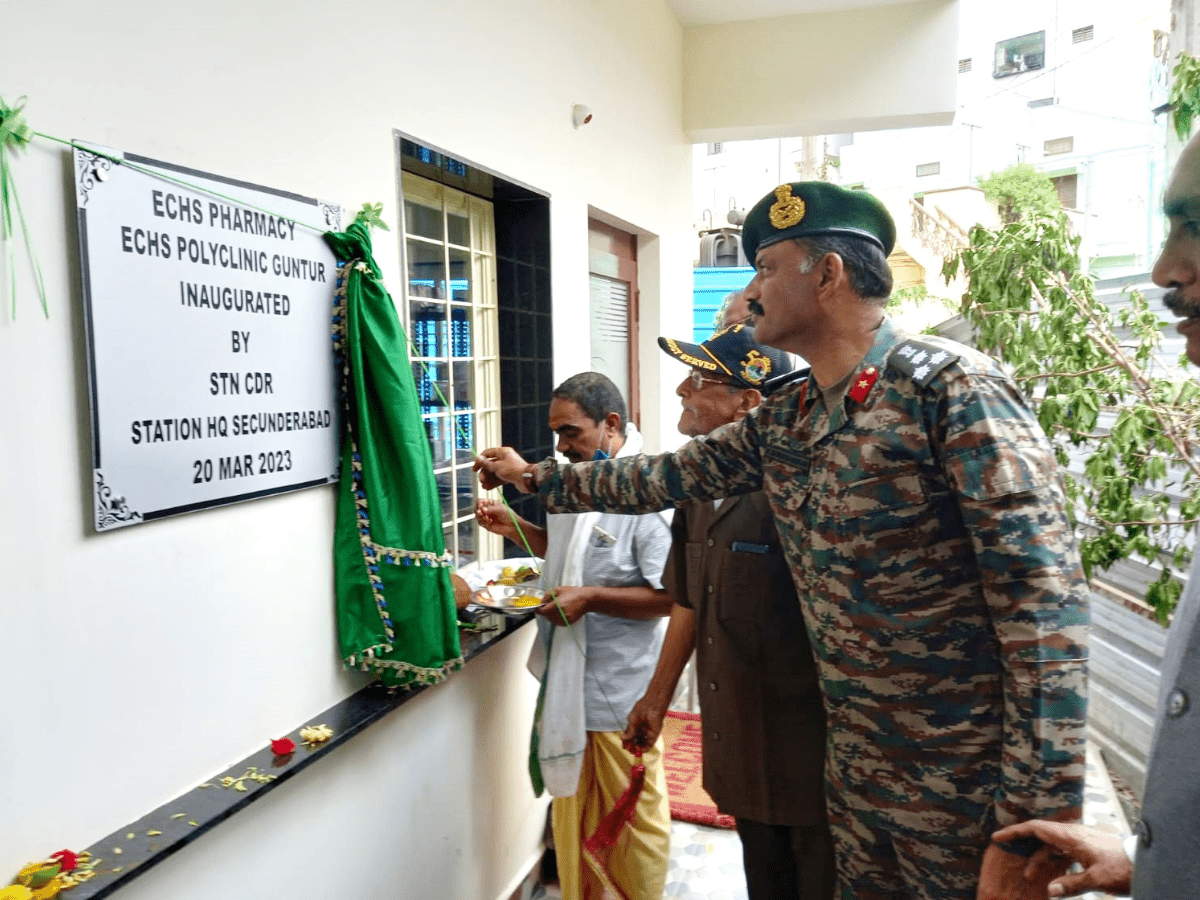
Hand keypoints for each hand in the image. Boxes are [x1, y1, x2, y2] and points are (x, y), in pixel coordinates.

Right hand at [475, 447, 533, 491]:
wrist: (527, 480)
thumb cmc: (513, 470)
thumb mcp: (496, 467)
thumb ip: (486, 464)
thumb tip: (478, 458)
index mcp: (502, 452)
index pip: (487, 453)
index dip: (480, 461)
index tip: (475, 469)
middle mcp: (505, 458)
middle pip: (490, 464)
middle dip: (484, 473)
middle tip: (481, 480)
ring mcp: (507, 467)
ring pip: (494, 472)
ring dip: (488, 479)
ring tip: (484, 486)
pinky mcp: (510, 475)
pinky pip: (499, 478)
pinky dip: (493, 482)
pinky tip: (488, 488)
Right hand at [475, 499, 519, 541]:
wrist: (512, 526)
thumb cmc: (508, 515)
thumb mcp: (500, 510)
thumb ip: (491, 509)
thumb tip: (483, 510)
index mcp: (490, 504)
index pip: (480, 501)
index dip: (479, 503)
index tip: (481, 505)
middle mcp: (487, 510)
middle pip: (476, 508)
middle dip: (478, 510)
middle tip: (481, 512)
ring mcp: (486, 517)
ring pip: (477, 516)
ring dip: (481, 517)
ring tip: (487, 518)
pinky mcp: (486, 524)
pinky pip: (480, 522)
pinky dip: (483, 522)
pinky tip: (490, 522)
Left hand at [537, 585, 590, 624]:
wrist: (587, 599)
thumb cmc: (574, 593)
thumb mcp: (559, 589)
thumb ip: (547, 595)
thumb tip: (541, 601)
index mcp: (558, 604)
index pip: (543, 611)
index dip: (538, 610)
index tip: (537, 608)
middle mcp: (561, 613)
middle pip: (546, 616)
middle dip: (545, 611)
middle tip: (547, 605)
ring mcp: (565, 619)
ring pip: (551, 620)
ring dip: (550, 615)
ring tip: (555, 608)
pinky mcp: (568, 622)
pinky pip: (557, 622)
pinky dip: (556, 617)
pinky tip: (559, 611)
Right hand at [621, 695, 666, 753]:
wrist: (653, 704)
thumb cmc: (642, 708)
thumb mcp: (632, 719)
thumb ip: (629, 730)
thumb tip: (623, 738)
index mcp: (635, 725)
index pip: (630, 736)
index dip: (626, 742)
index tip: (624, 747)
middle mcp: (641, 730)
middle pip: (635, 741)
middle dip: (631, 746)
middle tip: (628, 750)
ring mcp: (647, 733)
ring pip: (642, 744)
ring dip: (637, 749)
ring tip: (633, 751)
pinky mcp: (654, 735)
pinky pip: (649, 744)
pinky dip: (645, 749)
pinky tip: (640, 750)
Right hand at [987, 820, 1130, 897]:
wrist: (1143, 863)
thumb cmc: (1121, 868)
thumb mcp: (1096, 880)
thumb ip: (1071, 885)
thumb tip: (1049, 891)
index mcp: (1070, 837)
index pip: (1036, 829)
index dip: (1015, 832)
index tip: (998, 837)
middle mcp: (1073, 835)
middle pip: (1041, 837)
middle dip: (1024, 847)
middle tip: (1010, 857)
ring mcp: (1080, 841)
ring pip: (1052, 847)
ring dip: (1040, 860)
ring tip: (1031, 878)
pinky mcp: (1087, 848)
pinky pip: (1062, 851)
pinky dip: (1052, 861)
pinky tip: (1053, 876)